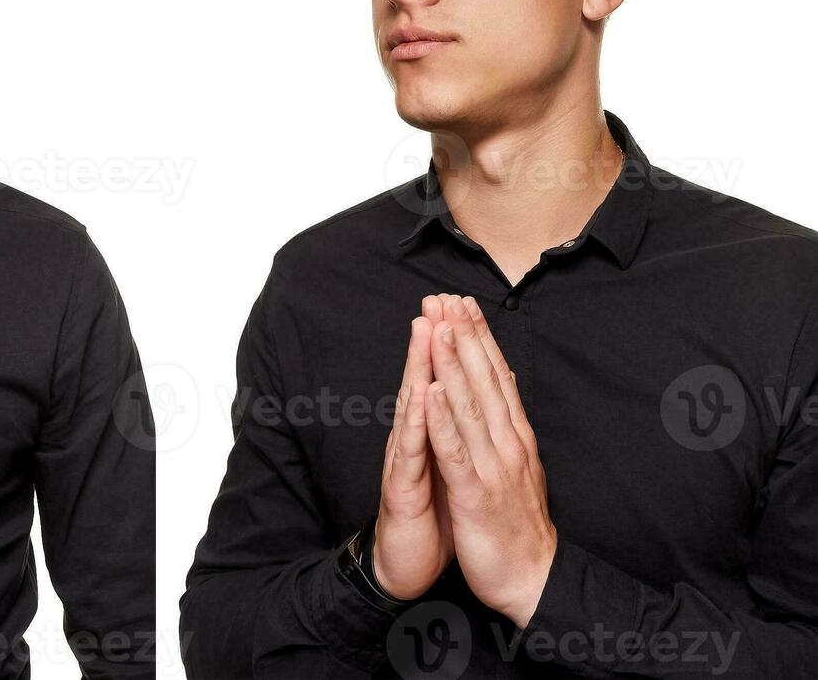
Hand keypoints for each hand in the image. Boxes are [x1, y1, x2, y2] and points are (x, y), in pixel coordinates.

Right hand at [371, 294, 458, 599]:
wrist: (408, 569)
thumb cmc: (432, 519)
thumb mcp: (451, 468)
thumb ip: (454, 432)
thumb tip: (466, 399)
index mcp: (435, 436)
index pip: (444, 382)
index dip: (452, 345)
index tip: (461, 305)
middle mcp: (416, 441)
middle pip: (425, 382)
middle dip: (433, 340)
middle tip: (438, 298)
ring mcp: (406, 462)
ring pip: (414, 407)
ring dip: (420, 366)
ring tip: (427, 328)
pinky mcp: (401, 488)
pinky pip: (412, 450)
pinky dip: (419, 419)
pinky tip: (423, 393)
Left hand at [424, 295, 556, 626]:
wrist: (533, 579)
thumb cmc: (518, 523)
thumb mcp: (517, 465)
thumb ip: (508, 427)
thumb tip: (503, 389)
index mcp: (516, 435)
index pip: (497, 375)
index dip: (479, 337)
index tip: (464, 302)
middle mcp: (508, 442)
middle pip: (483, 380)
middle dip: (463, 336)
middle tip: (447, 297)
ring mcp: (493, 466)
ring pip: (469, 405)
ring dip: (452, 365)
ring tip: (438, 327)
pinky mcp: (475, 493)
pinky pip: (455, 450)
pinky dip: (442, 419)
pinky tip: (429, 393)